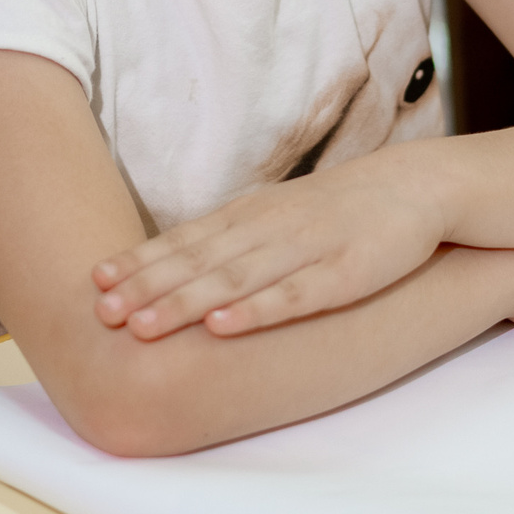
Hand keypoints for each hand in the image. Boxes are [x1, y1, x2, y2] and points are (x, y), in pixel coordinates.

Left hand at [93, 149, 453, 339]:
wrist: (417, 186)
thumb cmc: (339, 208)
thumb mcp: (279, 213)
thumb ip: (233, 237)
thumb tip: (176, 264)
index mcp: (252, 214)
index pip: (186, 238)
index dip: (141, 260)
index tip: (96, 280)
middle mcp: (270, 228)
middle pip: (199, 260)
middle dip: (147, 286)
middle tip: (102, 310)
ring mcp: (307, 248)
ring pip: (235, 279)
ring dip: (185, 302)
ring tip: (143, 325)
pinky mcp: (345, 272)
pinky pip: (294, 296)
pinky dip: (255, 312)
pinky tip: (222, 328)